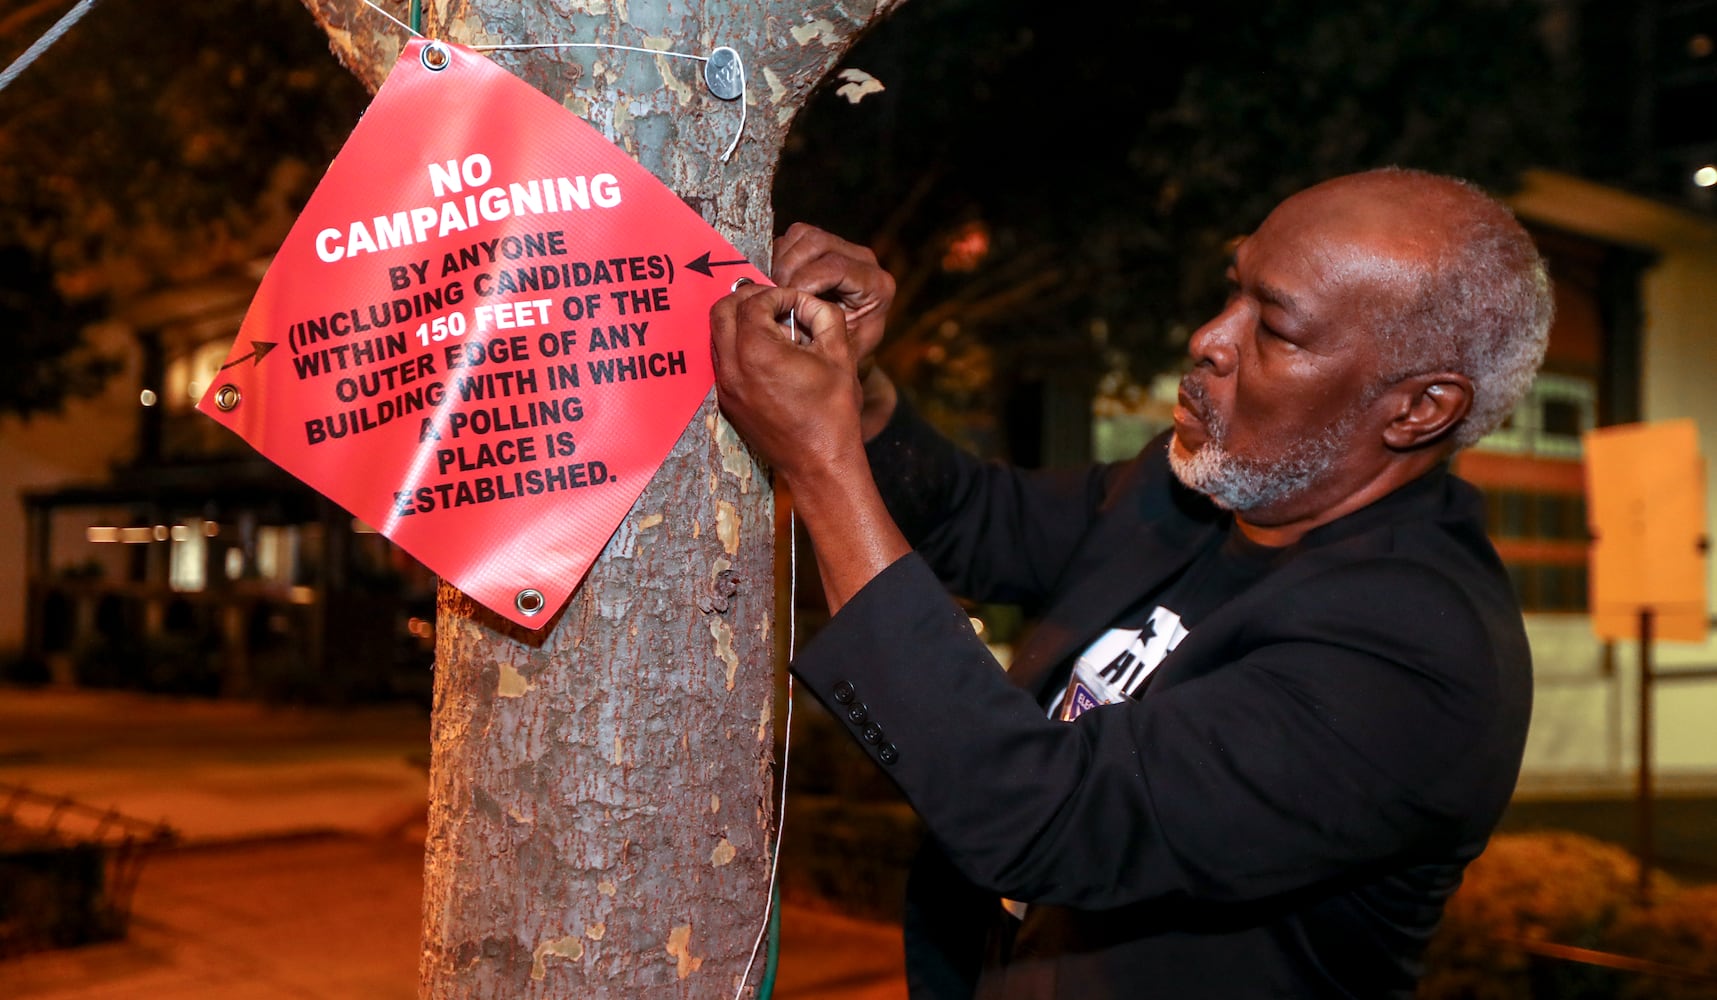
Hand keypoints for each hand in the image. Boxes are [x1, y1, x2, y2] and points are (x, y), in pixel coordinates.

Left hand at [711, 284, 910, 614]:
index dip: (777, 294)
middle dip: (748, 299)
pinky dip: (737, 346)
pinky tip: (766, 355)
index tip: (796, 302)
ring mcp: (725, 386)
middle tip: (775, 304)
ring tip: (771, 328)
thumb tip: (806, 302)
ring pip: (716, 334)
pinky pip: (721, 360)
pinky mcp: (726, 402)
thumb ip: (823, 314)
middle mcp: (733, 366)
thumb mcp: (840, 354)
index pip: (754, 300)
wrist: (819, 463)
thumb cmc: (833, 412)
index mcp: (758, 351)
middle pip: (721, 310)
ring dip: (739, 321)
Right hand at [772, 223, 895, 364]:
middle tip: (772, 294)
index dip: (803, 282)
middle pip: (817, 242)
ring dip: (780, 260)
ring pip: (803, 234)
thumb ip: (819, 329)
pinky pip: (794, 236)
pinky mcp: (825, 244)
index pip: (835, 267)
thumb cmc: (844, 353)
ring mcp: (845, 248)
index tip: (784, 302)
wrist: (847, 349)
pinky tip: (775, 280)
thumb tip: (785, 314)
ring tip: (772, 288)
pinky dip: (778, 255)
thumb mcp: (838, 349)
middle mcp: (864, 261)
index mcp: (877, 286)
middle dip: (787, 269)